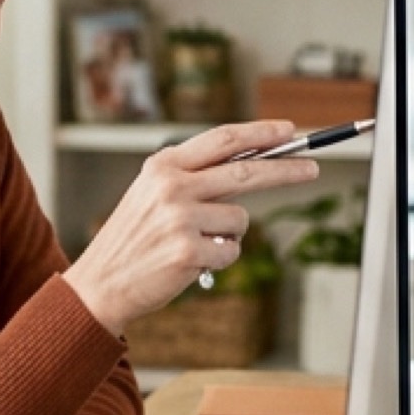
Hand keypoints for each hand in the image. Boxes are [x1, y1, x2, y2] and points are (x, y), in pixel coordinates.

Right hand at [63, 119, 320, 335]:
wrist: (100, 283)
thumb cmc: (135, 239)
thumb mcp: (155, 194)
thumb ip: (198, 178)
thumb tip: (254, 165)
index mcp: (163, 165)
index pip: (223, 139)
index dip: (260, 133)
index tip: (289, 131)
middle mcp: (171, 186)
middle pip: (245, 171)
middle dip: (285, 170)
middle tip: (313, 168)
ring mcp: (179, 219)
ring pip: (240, 221)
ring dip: (229, 235)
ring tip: (196, 243)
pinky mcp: (187, 253)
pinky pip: (230, 252)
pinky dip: (219, 259)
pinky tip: (189, 263)